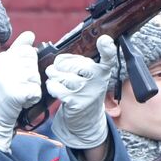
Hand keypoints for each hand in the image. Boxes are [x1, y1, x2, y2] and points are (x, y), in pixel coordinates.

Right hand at [0, 31, 41, 152]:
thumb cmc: (1, 92)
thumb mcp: (6, 67)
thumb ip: (18, 50)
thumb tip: (30, 33)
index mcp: (2, 58)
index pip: (28, 51)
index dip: (27, 64)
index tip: (16, 74)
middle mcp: (3, 65)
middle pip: (34, 64)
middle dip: (31, 77)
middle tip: (17, 85)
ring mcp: (9, 79)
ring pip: (36, 78)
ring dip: (32, 88)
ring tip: (18, 93)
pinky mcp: (16, 93)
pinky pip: (36, 92)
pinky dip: (32, 99)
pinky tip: (20, 101)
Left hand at [47, 35, 116, 149]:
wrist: (86, 119)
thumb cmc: (84, 91)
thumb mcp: (89, 76)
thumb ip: (78, 62)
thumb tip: (59, 60)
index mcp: (103, 71)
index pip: (109, 58)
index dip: (107, 48)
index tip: (105, 40)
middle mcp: (98, 81)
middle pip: (71, 64)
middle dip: (59, 66)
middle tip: (59, 71)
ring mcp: (88, 92)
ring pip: (61, 76)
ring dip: (53, 76)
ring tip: (56, 80)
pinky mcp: (77, 103)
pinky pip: (56, 88)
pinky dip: (51, 87)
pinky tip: (56, 89)